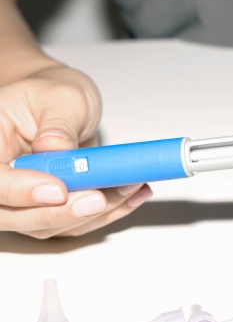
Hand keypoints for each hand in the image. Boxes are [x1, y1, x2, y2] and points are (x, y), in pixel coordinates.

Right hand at [0, 65, 152, 238]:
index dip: (19, 191)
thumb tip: (55, 146)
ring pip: (47, 226)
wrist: (62, 106)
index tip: (58, 190)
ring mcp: (22, 199)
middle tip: (99, 200)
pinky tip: (132, 195)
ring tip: (129, 187)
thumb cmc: (53, 95)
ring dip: (93, 215)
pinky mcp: (48, 209)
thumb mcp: (61, 96)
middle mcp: (0, 176)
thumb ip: (58, 123)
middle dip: (60, 213)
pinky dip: (106, 214)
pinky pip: (73, 224)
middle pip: (12, 215)